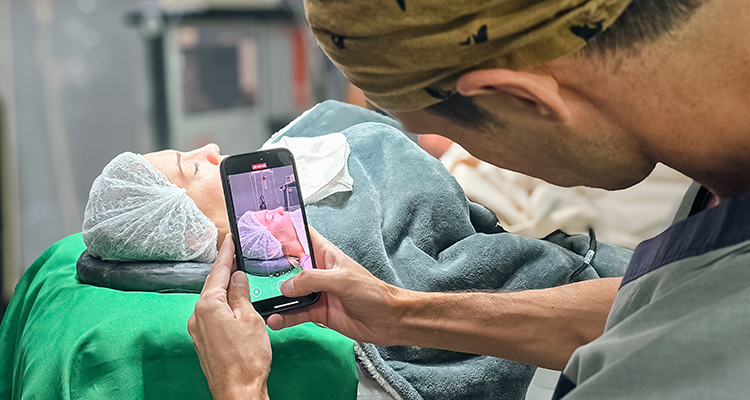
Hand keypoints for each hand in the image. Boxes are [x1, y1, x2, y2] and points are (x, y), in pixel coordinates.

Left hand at [188, 234, 271, 399]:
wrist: (238, 390)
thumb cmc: (246, 359)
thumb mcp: (250, 318)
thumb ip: (241, 294)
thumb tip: (237, 278)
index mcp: (208, 306)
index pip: (218, 272)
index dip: (226, 254)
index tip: (230, 239)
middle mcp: (197, 316)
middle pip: (212, 285)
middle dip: (224, 269)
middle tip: (235, 253)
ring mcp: (198, 330)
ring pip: (212, 300)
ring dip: (224, 287)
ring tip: (238, 276)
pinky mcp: (204, 341)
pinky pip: (212, 314)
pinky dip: (223, 304)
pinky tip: (234, 303)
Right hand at [266, 228, 407, 345]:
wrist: (388, 320)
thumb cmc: (372, 292)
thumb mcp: (341, 280)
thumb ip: (312, 279)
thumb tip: (287, 285)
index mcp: (326, 255)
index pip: (302, 236)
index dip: (284, 230)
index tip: (263, 227)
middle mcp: (318, 272)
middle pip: (289, 264)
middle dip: (271, 266)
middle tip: (249, 268)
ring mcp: (317, 292)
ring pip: (289, 292)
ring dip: (275, 297)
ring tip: (259, 300)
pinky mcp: (318, 312)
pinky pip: (296, 314)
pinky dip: (284, 318)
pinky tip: (274, 321)